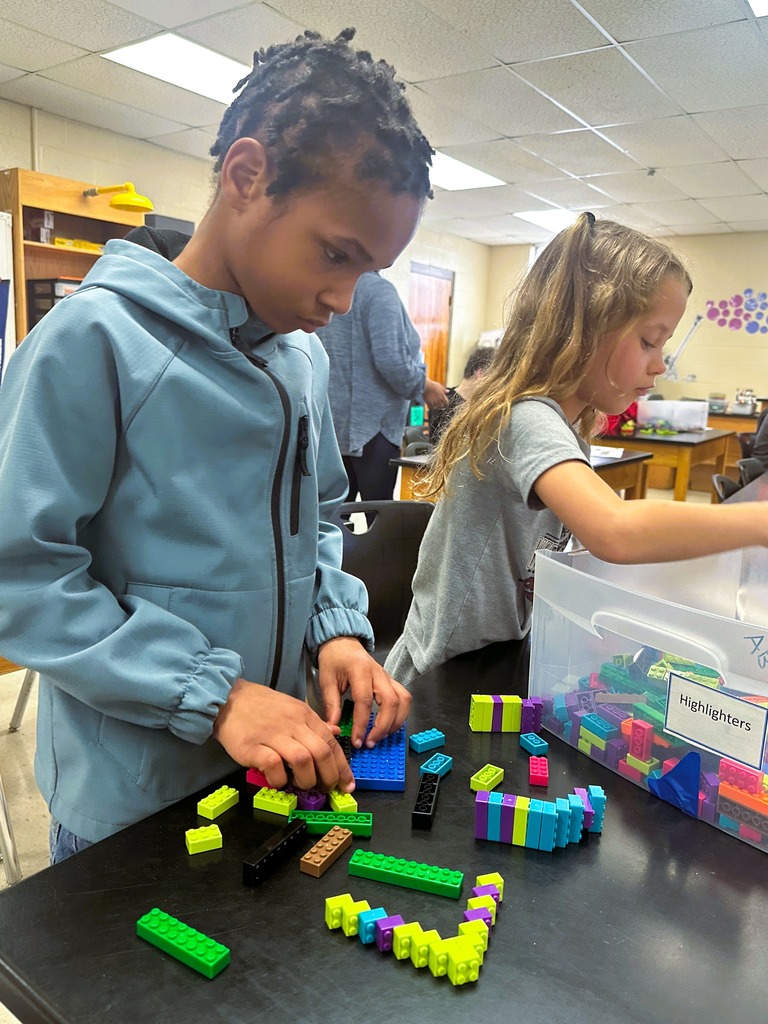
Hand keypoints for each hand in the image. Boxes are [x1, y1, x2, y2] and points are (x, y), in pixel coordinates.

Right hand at [212, 678, 354, 792]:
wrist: (229, 698)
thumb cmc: (261, 706)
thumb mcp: (293, 708)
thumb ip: (314, 723)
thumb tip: (335, 732)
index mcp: (304, 715)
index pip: (331, 742)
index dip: (342, 766)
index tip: (347, 784)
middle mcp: (293, 724)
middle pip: (321, 753)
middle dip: (329, 776)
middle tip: (326, 788)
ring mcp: (273, 735)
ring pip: (302, 760)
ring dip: (306, 779)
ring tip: (301, 785)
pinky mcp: (253, 746)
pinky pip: (273, 765)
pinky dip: (279, 779)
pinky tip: (278, 780)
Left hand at [317, 636, 411, 748]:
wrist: (343, 643)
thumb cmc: (334, 659)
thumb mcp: (326, 680)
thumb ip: (331, 705)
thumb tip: (333, 728)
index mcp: (360, 670)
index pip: (364, 701)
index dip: (362, 724)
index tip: (357, 740)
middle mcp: (378, 673)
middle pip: (391, 702)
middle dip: (383, 726)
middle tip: (370, 742)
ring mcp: (387, 677)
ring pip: (403, 701)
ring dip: (396, 722)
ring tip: (381, 736)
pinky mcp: (391, 681)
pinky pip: (404, 698)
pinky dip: (400, 714)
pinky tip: (389, 725)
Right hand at [423, 378, 448, 409]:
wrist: (425, 386)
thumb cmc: (432, 385)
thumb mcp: (440, 386)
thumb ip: (444, 390)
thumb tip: (448, 391)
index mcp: (443, 396)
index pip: (446, 402)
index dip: (446, 403)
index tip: (445, 402)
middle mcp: (439, 401)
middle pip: (442, 406)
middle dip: (441, 405)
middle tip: (440, 404)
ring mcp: (434, 403)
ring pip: (437, 407)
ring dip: (437, 407)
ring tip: (436, 405)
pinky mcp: (428, 404)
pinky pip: (431, 408)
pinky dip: (431, 407)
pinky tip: (431, 405)